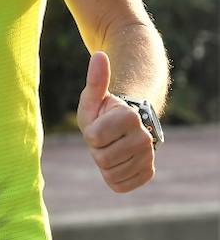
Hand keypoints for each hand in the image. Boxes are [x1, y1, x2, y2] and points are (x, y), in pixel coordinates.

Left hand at [76, 51, 154, 192]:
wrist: (124, 128)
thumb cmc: (103, 111)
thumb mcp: (93, 97)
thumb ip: (96, 79)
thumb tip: (99, 55)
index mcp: (130, 117)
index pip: (94, 138)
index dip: (90, 134)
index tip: (98, 125)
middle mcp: (145, 138)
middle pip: (102, 158)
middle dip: (96, 149)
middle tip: (104, 138)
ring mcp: (148, 157)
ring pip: (110, 172)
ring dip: (104, 162)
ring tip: (111, 147)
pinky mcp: (147, 173)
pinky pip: (119, 185)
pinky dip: (113, 176)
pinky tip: (118, 161)